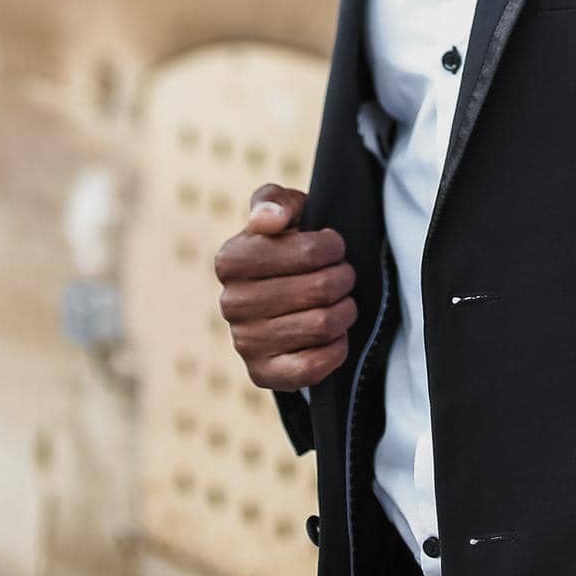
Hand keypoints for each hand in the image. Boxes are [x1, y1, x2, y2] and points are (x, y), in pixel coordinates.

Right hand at [214, 183, 356, 391]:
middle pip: (320, 289)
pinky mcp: (261, 374)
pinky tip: (335, 335)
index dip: (333, 247)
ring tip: (343, 301)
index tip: (335, 246)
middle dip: (343, 279)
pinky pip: (311, 368)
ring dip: (345, 311)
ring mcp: (244, 342)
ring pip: (321, 326)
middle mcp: (230, 303)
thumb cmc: (288, 243)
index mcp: (231, 259)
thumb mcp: (285, 210)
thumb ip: (274, 201)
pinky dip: (336, 349)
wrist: (283, 294)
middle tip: (345, 275)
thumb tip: (268, 221)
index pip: (308, 251)